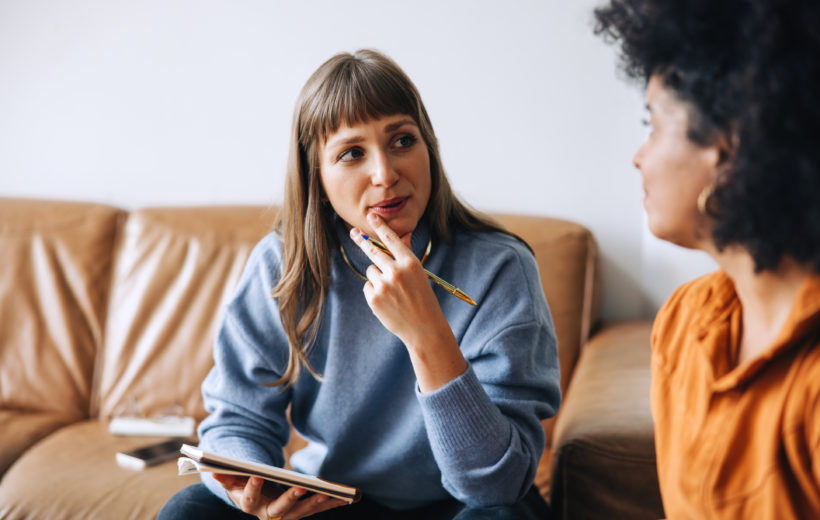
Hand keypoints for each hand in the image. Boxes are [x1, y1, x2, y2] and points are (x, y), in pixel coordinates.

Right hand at [213, 474, 345, 519]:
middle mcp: (269, 514)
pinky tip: (345, 498)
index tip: (255, 474)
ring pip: (302, 511)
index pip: (248, 499)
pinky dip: (330, 503)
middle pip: (280, 509)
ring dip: (314, 502)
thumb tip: (213, 469)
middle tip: (299, 487)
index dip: (251, 487)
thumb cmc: (245, 487)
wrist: (258, 501)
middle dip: (289, 498)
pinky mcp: (301, 512)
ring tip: (325, 491)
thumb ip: (226, 477)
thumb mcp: (234, 483)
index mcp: (250, 506)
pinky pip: (316, 509)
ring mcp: (287, 516)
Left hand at [350, 214, 448, 342]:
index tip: (370, 216)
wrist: (424, 328)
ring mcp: (384, 285)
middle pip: (373, 251)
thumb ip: (406, 256)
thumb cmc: (423, 298)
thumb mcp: (419, 274)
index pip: (391, 239)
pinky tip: (388, 300)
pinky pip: (368, 285)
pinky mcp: (374, 298)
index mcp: (410, 263)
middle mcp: (396, 271)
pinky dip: (374, 290)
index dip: (380, 226)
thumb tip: (403, 236)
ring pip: (371, 270)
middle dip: (362, 241)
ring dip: (377, 276)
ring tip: (392, 290)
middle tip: (353, 232)